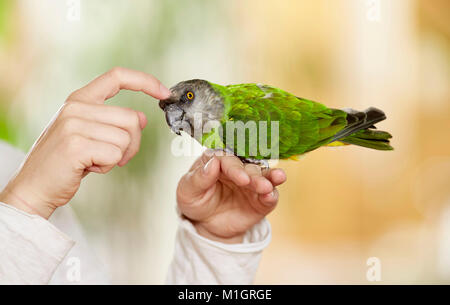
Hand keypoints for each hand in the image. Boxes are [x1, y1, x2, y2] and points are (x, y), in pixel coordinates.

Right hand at [0, 67, 170, 218]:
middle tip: (113, 157)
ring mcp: (74, 124)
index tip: (164, 93)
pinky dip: (108, 166)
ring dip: (118, 157)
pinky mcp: (76, 144)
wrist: (33, 187)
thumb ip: (111, 122)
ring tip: (95, 161)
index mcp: (79, 99)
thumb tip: (142, 118)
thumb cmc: (65, 163)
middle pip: (132, 119)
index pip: (117, 76)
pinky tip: (88, 168)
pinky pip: (115, 154)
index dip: (144, 81)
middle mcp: (76, 107)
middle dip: (132, 144)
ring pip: (126, 138)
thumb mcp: (87, 134)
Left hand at [177, 151, 286, 243]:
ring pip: (263, 177)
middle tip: (252, 184)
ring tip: (268, 187)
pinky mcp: (261, 200)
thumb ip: (198, 178)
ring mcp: (251, 183)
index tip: (239, 178)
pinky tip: (271, 195)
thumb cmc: (195, 201)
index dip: (233, 167)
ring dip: (268, 180)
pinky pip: (270, 196)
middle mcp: (238, 168)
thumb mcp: (187, 191)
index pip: (227, 158)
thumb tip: (212, 163)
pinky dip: (272, 195)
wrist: (205, 224)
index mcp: (218, 160)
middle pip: (248, 167)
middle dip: (252, 175)